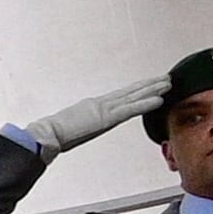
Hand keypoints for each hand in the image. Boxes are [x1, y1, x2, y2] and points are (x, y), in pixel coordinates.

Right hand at [18, 75, 168, 153]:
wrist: (45, 135)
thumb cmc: (52, 135)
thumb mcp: (70, 130)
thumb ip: (79, 128)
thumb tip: (76, 131)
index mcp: (93, 107)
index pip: (120, 97)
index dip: (136, 90)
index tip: (148, 85)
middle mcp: (101, 104)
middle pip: (130, 92)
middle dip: (148, 85)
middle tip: (165, 78)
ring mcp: (104, 109)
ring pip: (134, 96)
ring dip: (152, 89)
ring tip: (167, 83)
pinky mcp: (106, 117)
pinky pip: (130, 109)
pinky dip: (145, 103)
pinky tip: (159, 99)